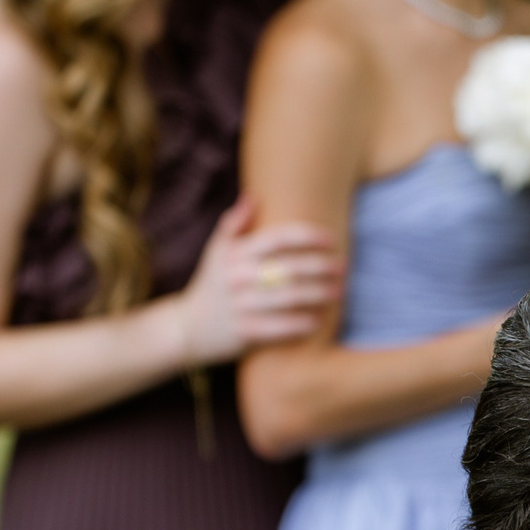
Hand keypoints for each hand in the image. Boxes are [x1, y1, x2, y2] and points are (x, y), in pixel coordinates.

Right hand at [175, 199, 339, 365]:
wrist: (185, 329)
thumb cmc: (211, 286)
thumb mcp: (216, 253)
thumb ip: (234, 225)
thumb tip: (253, 197)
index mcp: (235, 254)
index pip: (277, 238)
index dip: (307, 236)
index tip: (331, 240)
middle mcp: (237, 277)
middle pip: (289, 268)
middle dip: (321, 266)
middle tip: (343, 267)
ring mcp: (240, 306)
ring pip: (289, 297)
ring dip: (319, 294)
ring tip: (338, 292)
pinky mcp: (243, 332)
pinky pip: (280, 327)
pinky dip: (302, 324)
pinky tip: (318, 321)